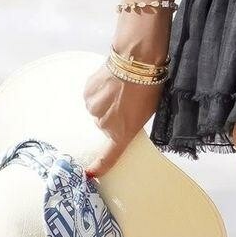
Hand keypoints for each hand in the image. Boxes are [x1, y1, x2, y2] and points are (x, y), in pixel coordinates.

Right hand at [81, 62, 160, 178]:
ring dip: (105, 101)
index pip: (109, 156)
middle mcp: (105, 125)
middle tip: (125, 100)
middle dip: (112, 115)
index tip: (91, 174)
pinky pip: (91, 96)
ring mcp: (94, 109)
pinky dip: (98, 91)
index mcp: (123, 132)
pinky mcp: (87, 94)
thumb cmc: (148, 87)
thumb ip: (131, 122)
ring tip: (119, 87)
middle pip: (104, 125)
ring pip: (97, 109)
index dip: (100, 165)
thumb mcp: (147, 111)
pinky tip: (110, 81)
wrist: (136, 63)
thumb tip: (122, 119)